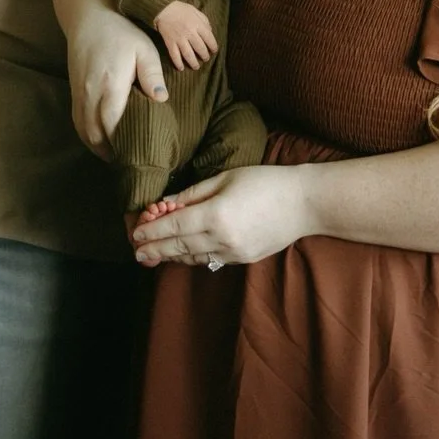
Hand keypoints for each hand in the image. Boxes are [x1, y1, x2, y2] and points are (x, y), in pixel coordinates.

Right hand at [65, 0, 167, 159]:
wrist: (88, 17)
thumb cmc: (120, 31)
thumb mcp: (143, 47)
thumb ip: (152, 74)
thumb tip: (161, 99)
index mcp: (110, 85)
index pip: (113, 125)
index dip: (122, 143)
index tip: (137, 154)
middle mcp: (91, 94)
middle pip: (96, 134)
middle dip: (111, 151)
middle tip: (129, 160)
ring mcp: (79, 94)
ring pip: (84, 131)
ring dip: (98, 146)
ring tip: (116, 155)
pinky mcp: (74, 91)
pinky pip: (77, 121)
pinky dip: (87, 135)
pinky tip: (100, 139)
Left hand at [130, 167, 313, 267]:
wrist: (303, 204)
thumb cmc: (265, 182)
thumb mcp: (227, 178)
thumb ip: (194, 193)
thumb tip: (167, 203)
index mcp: (215, 214)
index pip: (173, 226)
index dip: (151, 231)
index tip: (135, 234)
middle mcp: (221, 238)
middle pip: (178, 247)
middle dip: (154, 249)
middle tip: (136, 252)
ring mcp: (233, 253)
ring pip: (193, 257)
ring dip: (171, 256)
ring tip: (153, 255)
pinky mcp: (242, 260)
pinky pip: (210, 260)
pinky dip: (193, 256)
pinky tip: (183, 253)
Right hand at [153, 1, 217, 70]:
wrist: (164, 8)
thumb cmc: (181, 9)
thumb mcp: (196, 11)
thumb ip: (204, 21)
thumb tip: (210, 32)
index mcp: (198, 24)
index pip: (209, 39)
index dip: (213, 47)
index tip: (214, 51)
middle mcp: (190, 33)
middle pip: (200, 48)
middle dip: (204, 56)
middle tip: (205, 59)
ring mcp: (179, 38)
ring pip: (188, 55)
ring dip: (193, 63)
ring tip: (196, 67)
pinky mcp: (170, 42)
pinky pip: (174, 55)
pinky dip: (178, 63)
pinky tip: (181, 68)